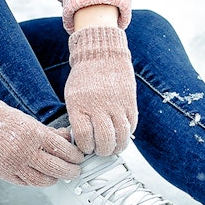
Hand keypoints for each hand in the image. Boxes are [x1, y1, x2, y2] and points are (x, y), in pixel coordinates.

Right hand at [0, 89, 83, 186]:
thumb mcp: (28, 121)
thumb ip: (48, 132)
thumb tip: (66, 139)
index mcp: (33, 134)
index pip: (62, 149)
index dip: (74, 156)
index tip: (79, 157)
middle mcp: (25, 151)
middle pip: (56, 168)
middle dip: (70, 171)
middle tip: (75, 171)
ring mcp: (14, 164)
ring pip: (42, 180)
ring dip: (54, 179)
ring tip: (59, 176)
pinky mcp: (4, 174)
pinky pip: (26, 182)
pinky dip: (37, 182)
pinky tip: (42, 177)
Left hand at [64, 25, 137, 155]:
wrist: (102, 53)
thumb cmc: (85, 77)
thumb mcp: (72, 96)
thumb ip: (77, 117)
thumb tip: (83, 140)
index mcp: (79, 105)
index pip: (83, 137)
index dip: (86, 147)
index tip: (87, 147)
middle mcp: (98, 106)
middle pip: (104, 141)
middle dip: (103, 151)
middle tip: (101, 150)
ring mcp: (116, 105)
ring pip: (121, 137)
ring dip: (117, 147)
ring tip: (113, 147)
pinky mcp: (130, 102)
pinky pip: (131, 126)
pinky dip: (127, 134)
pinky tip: (121, 133)